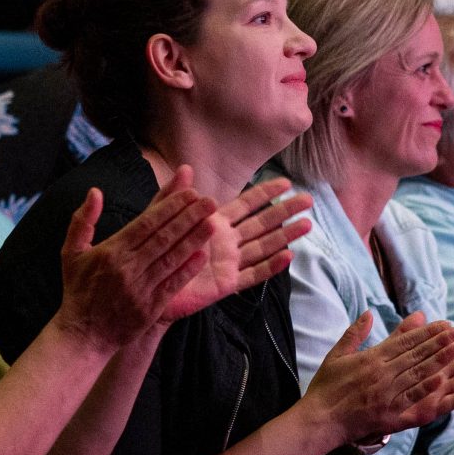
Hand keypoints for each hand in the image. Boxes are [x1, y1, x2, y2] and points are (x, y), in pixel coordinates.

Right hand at [57, 173, 220, 350]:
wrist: (83, 335)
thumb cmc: (78, 291)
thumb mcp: (71, 252)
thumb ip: (82, 220)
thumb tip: (96, 191)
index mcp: (111, 251)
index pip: (147, 223)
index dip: (171, 207)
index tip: (189, 193)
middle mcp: (128, 267)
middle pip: (164, 237)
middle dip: (189, 217)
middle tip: (210, 202)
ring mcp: (141, 288)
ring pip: (172, 258)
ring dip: (194, 239)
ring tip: (212, 222)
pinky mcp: (150, 307)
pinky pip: (173, 284)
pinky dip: (188, 269)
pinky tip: (202, 255)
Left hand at [159, 176, 312, 320]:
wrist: (146, 287)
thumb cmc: (154, 253)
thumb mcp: (160, 219)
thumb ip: (174, 196)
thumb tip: (186, 167)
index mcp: (214, 222)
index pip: (245, 204)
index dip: (265, 193)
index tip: (286, 182)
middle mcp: (227, 241)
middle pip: (262, 223)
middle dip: (285, 211)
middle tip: (308, 200)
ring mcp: (229, 263)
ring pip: (264, 246)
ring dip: (285, 236)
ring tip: (307, 225)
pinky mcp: (226, 284)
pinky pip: (252, 274)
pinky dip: (271, 266)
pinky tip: (288, 257)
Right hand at [302, 314, 453, 448]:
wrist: (318, 420)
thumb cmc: (326, 388)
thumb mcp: (337, 354)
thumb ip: (355, 333)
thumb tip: (369, 313)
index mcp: (371, 358)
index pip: (404, 341)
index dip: (427, 332)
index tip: (445, 324)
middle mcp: (382, 374)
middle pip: (416, 355)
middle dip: (440, 341)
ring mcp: (387, 395)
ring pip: (418, 374)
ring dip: (439, 360)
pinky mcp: (389, 415)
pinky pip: (411, 400)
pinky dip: (428, 390)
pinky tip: (444, 381)